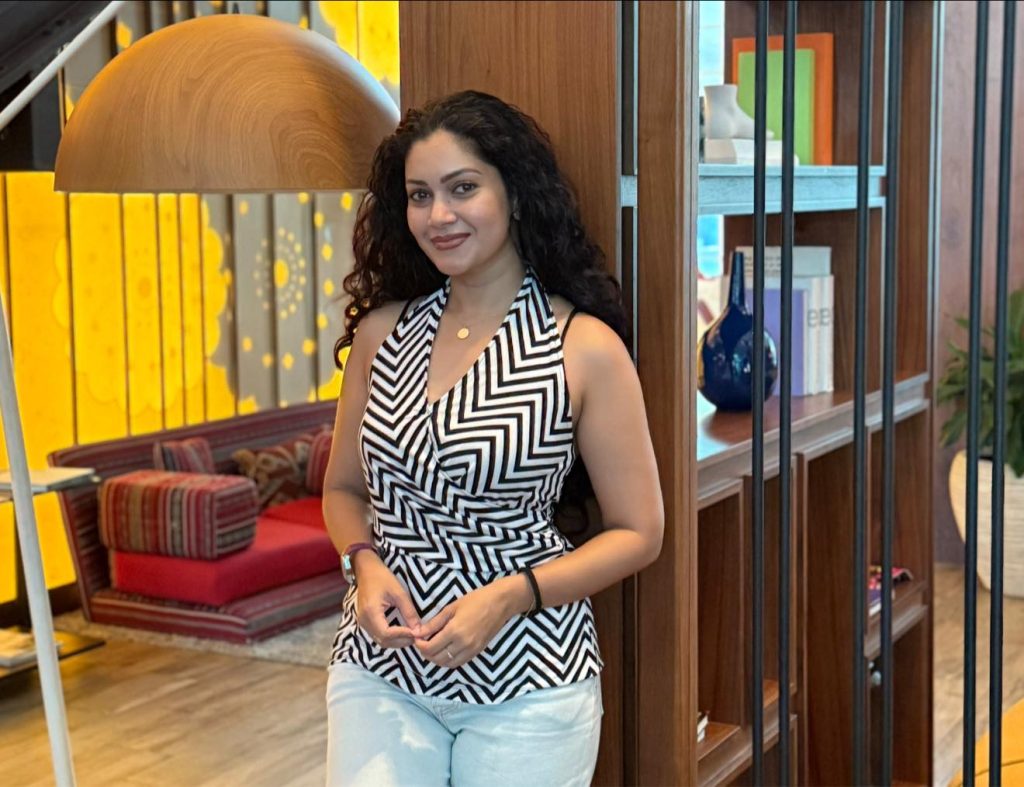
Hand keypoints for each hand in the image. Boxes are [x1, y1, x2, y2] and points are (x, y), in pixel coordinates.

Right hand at [354, 552, 421, 648]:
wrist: (366, 570)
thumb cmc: (382, 577)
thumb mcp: (399, 593)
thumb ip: (409, 612)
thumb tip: (419, 630)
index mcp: (371, 612)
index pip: (387, 634)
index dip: (402, 636)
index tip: (416, 632)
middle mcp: (364, 621)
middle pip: (383, 641)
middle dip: (401, 641)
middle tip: (416, 635)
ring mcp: (363, 623)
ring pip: (380, 641)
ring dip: (396, 641)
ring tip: (410, 634)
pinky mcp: (365, 622)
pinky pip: (377, 635)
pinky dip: (390, 637)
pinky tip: (401, 631)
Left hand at [414, 576, 531, 668]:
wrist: (500, 603)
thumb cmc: (476, 600)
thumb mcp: (452, 607)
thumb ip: (434, 622)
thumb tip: (418, 632)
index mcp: (454, 631)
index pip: (430, 647)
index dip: (420, 645)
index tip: (416, 638)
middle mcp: (462, 644)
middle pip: (437, 658)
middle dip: (426, 653)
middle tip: (422, 643)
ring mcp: (471, 650)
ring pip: (447, 664)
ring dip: (436, 659)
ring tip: (432, 648)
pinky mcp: (477, 652)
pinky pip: (458, 662)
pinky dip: (448, 661)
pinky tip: (445, 651)